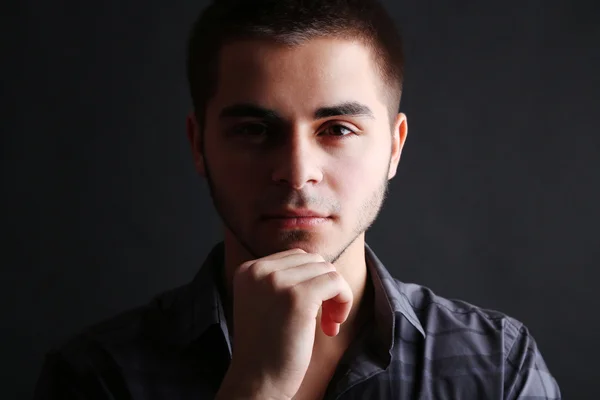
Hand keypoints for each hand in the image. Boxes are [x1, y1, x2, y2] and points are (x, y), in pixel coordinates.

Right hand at [216, 248, 352, 399]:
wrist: (256, 382)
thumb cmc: (266, 348)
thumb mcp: (263, 302)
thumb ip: (281, 279)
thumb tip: (320, 264)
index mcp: (248, 270)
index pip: (295, 257)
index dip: (311, 282)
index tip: (311, 311)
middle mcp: (259, 270)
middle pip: (313, 261)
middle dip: (325, 287)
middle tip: (323, 319)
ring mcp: (278, 282)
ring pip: (327, 270)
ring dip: (335, 296)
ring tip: (328, 324)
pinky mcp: (298, 297)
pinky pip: (336, 282)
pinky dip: (343, 300)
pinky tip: (332, 327)